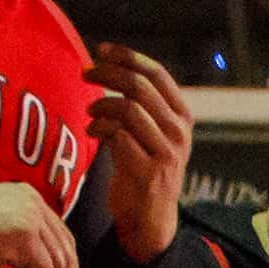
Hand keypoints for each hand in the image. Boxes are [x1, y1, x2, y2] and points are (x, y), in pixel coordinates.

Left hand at [90, 55, 193, 264]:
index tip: (102, 50)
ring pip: (126, 109)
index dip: (128, 56)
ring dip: (100, 106)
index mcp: (182, 116)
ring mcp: (166, 152)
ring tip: (90, 112)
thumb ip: (141, 103)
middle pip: (138, 86)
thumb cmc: (144, 167)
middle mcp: (179, 132)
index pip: (157, 74)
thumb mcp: (152, 131)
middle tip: (86, 74)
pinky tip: (93, 133)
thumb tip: (110, 64)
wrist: (150, 217)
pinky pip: (116, 135)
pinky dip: (99, 129)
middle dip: (106, 74)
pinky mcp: (148, 171)